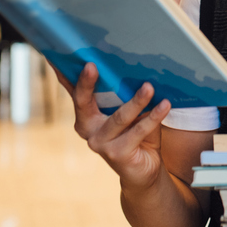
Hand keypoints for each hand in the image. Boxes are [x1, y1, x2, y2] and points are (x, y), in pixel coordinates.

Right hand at [54, 62, 171, 193]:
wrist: (144, 170)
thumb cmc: (135, 134)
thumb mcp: (126, 111)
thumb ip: (121, 94)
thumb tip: (132, 66)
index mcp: (85, 115)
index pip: (74, 92)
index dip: (65, 75)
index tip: (61, 56)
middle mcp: (87, 129)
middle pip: (84, 102)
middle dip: (86, 83)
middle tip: (92, 66)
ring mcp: (100, 144)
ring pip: (119, 117)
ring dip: (136, 101)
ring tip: (149, 87)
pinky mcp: (117, 154)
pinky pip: (138, 131)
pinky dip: (153, 117)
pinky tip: (164, 105)